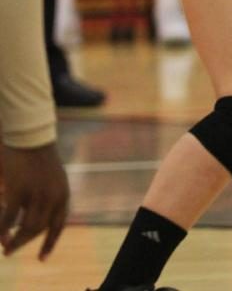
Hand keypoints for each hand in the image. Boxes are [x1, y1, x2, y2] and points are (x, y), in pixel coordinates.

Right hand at [0, 143, 68, 258]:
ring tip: (6, 247)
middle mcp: (53, 196)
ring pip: (25, 228)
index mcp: (63, 193)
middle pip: (38, 229)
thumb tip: (33, 227)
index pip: (57, 225)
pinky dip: (3, 230)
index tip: (41, 258)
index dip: (49, 243)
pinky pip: (9, 219)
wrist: (30, 135)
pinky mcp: (19, 190)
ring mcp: (37, 193)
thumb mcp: (51, 178)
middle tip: (11, 251)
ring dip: (15, 241)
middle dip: (24, 243)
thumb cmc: (38, 156)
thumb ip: (48, 200)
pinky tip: (0, 236)